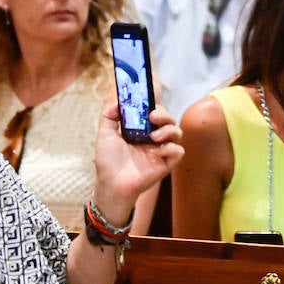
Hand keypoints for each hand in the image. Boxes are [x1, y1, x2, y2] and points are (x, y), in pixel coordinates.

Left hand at [92, 102, 182, 224]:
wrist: (112, 184)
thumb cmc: (108, 161)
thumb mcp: (105, 135)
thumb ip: (108, 116)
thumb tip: (116, 101)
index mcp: (142, 130)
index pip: (154, 113)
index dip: (156, 105)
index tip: (151, 100)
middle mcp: (154, 138)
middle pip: (169, 120)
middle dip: (164, 115)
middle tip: (153, 117)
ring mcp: (161, 150)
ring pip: (177, 133)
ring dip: (168, 130)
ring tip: (154, 137)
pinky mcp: (167, 163)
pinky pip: (179, 151)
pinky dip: (172, 148)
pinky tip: (160, 151)